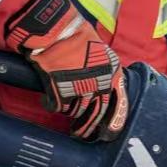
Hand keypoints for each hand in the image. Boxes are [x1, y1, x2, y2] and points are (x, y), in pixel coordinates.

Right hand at [4, 0, 128, 140]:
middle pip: (97, 113)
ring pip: (77, 112)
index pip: (119, 103)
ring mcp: (81, 90)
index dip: (115, 120)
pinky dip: (52, 105)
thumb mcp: (99, 50)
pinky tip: (48, 102)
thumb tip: (101, 87)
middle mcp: (100, 84)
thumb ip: (102, 70)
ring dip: (71, 116)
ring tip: (66, 120)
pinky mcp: (62, 92)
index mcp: (112, 73)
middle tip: (84, 135)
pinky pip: (58, 106)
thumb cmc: (75, 36)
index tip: (109, 133)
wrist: (55, 31)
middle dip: (90, 127)